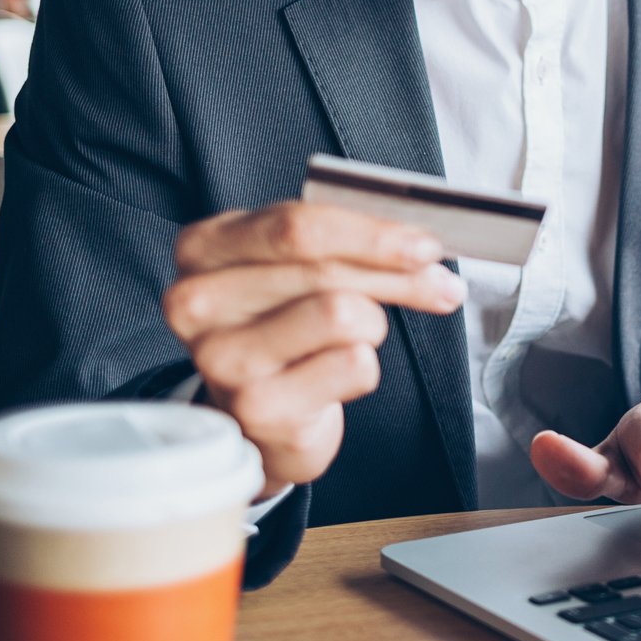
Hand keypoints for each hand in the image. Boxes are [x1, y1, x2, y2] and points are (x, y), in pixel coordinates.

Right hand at [165, 201, 464, 494]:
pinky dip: (365, 367)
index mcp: (204, 248)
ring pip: (342, 314)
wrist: (259, 414)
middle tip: (442, 285)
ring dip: (373, 324)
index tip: (426, 244)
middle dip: (399, 274)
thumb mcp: (294, 267)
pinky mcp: (258, 408)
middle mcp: (198, 302)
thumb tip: (420, 243)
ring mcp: (222, 359)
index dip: (372, 233)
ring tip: (358, 336)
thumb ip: (343, 242)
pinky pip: (353, 365)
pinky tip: (337, 375)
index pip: (297, 227)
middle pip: (324, 270)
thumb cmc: (283, 324)